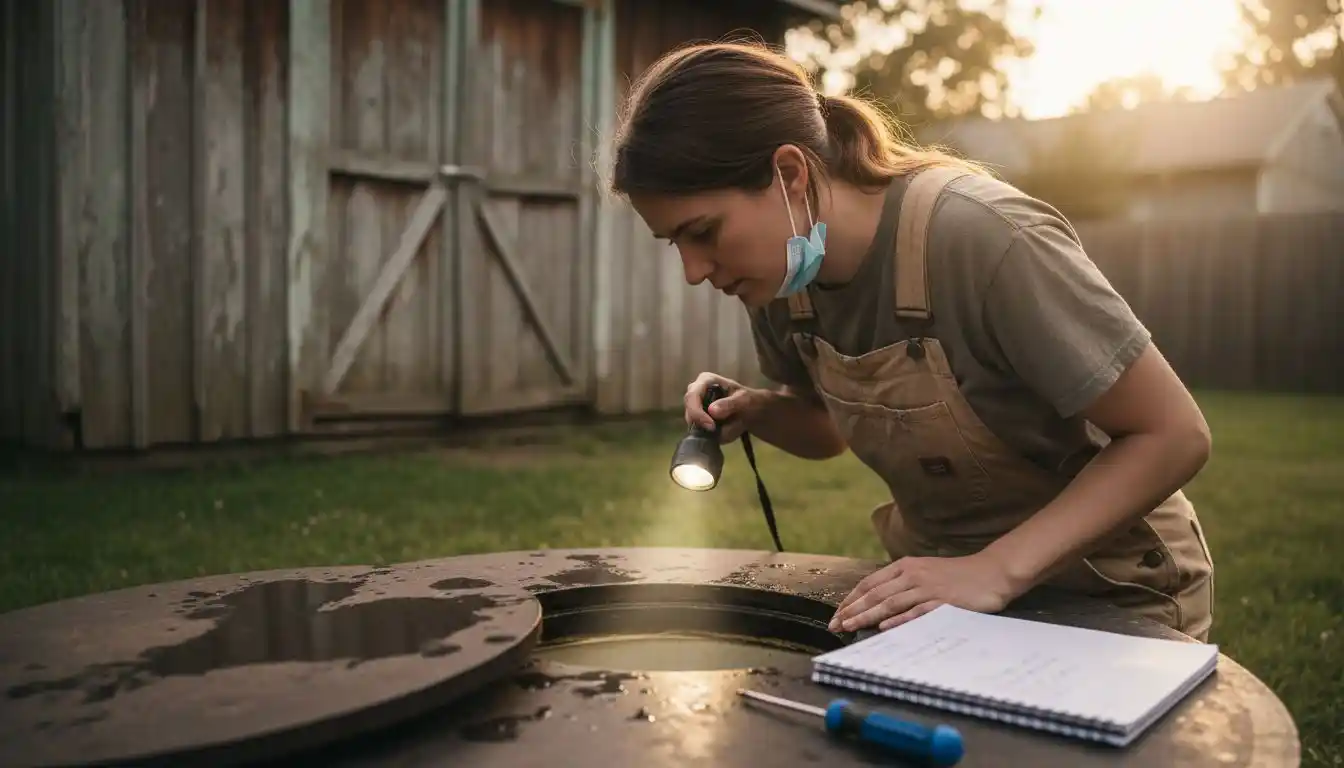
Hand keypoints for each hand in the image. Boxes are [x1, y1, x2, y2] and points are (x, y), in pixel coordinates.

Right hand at [683, 372, 760, 443]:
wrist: (752, 411)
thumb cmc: (749, 400)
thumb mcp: (744, 400)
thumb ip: (730, 404)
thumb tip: (712, 410)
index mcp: (705, 380)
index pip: (692, 396)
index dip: (697, 412)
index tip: (711, 426)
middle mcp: (696, 391)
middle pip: (689, 411)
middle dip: (702, 423)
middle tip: (716, 432)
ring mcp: (695, 406)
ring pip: (693, 423)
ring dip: (708, 430)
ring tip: (728, 428)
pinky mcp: (698, 419)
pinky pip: (698, 431)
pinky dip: (709, 434)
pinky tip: (723, 430)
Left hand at [827, 552, 1018, 632]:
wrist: (991, 572)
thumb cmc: (958, 576)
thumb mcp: (925, 574)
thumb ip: (903, 586)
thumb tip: (879, 605)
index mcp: (905, 567)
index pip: (869, 583)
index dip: (851, 599)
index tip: (837, 614)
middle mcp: (912, 575)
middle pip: (875, 594)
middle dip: (852, 610)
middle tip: (835, 625)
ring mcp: (927, 587)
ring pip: (890, 602)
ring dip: (867, 615)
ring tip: (850, 626)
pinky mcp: (943, 601)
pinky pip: (916, 611)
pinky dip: (899, 619)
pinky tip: (885, 627)